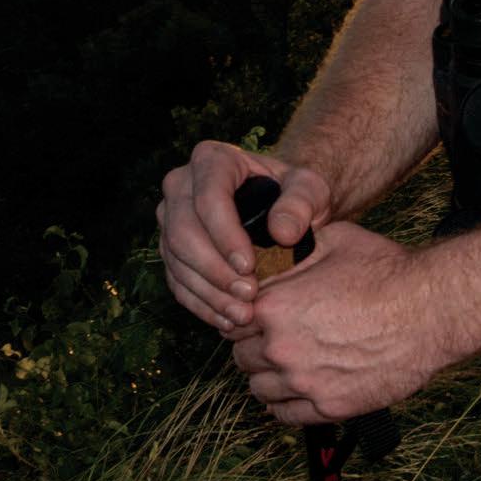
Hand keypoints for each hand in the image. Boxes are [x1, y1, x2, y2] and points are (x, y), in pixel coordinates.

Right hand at [156, 139, 328, 333]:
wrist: (280, 209)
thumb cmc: (294, 194)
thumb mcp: (309, 189)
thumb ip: (301, 203)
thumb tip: (282, 232)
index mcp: (211, 159)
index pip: (207, 197)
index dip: (224, 235)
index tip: (250, 266)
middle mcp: (181, 185)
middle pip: (182, 230)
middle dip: (214, 269)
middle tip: (248, 295)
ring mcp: (170, 218)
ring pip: (175, 259)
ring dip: (207, 292)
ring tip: (241, 315)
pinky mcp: (171, 250)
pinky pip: (176, 280)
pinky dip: (199, 304)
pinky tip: (226, 320)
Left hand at [229, 221, 455, 426]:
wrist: (430, 310)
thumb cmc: (386, 272)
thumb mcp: (332, 241)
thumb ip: (292, 253)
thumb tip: (272, 253)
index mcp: (274, 305)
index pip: (232, 321)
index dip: (245, 317)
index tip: (258, 318)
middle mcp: (280, 347)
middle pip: (241, 357)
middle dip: (255, 347)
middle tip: (276, 341)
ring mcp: (304, 381)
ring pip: (259, 389)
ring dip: (269, 377)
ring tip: (289, 366)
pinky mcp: (329, 407)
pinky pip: (286, 415)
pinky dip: (287, 405)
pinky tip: (301, 390)